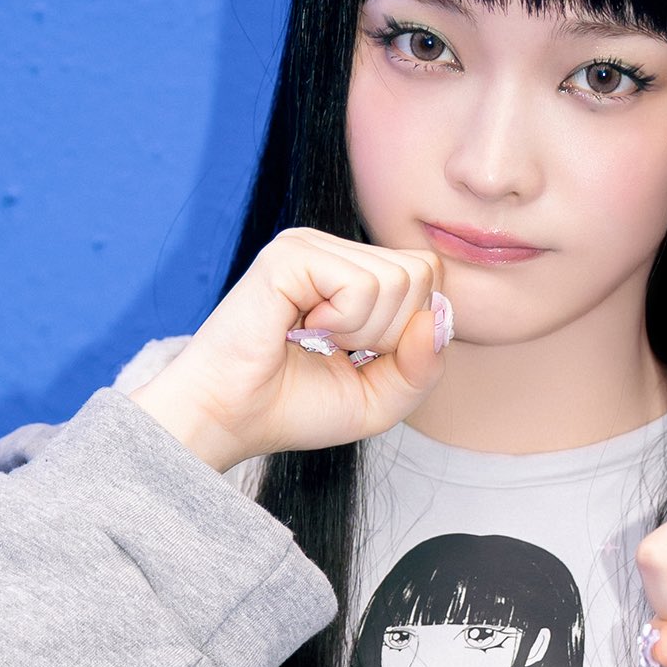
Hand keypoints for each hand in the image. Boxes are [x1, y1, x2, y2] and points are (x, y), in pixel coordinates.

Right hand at [128, 228, 453, 469]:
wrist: (228, 419)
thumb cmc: (292, 408)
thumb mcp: (380, 399)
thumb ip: (424, 366)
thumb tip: (438, 317)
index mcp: (353, 272)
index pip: (429, 273)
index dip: (412, 328)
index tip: (362, 357)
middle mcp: (333, 250)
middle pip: (421, 273)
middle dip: (391, 333)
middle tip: (334, 350)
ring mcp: (310, 246)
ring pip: (398, 279)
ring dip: (364, 332)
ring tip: (314, 341)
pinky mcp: (290, 255)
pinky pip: (362, 286)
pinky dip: (342, 323)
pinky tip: (300, 329)